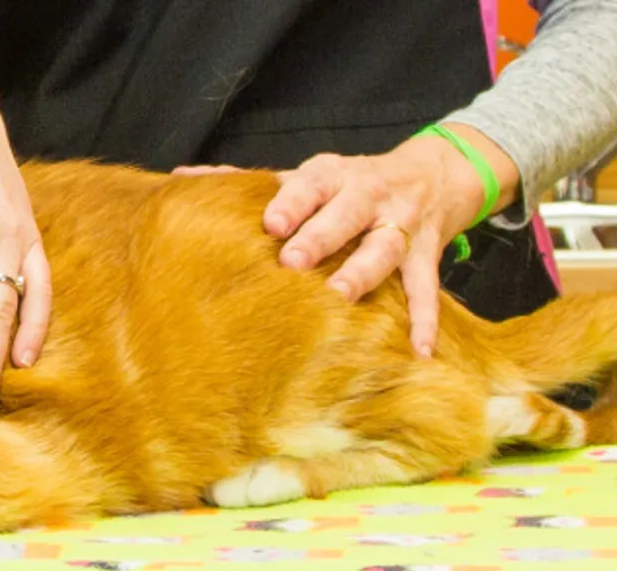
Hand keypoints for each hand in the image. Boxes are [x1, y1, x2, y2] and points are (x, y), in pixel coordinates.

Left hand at [176, 124, 513, 357]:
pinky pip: (426, 288)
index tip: (270, 223)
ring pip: (383, 249)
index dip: (290, 203)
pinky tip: (419, 350)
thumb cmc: (350, 183)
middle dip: (321, 235)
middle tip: (294, 261)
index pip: (309, 185)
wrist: (433, 174)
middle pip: (345, 215)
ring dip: (363, 272)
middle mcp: (368, 196)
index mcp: (332, 176)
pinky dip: (425, 319)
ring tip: (343, 295)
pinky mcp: (426, 253)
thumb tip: (183, 178)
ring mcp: (400, 225)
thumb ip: (252, 183)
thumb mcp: (309, 176)